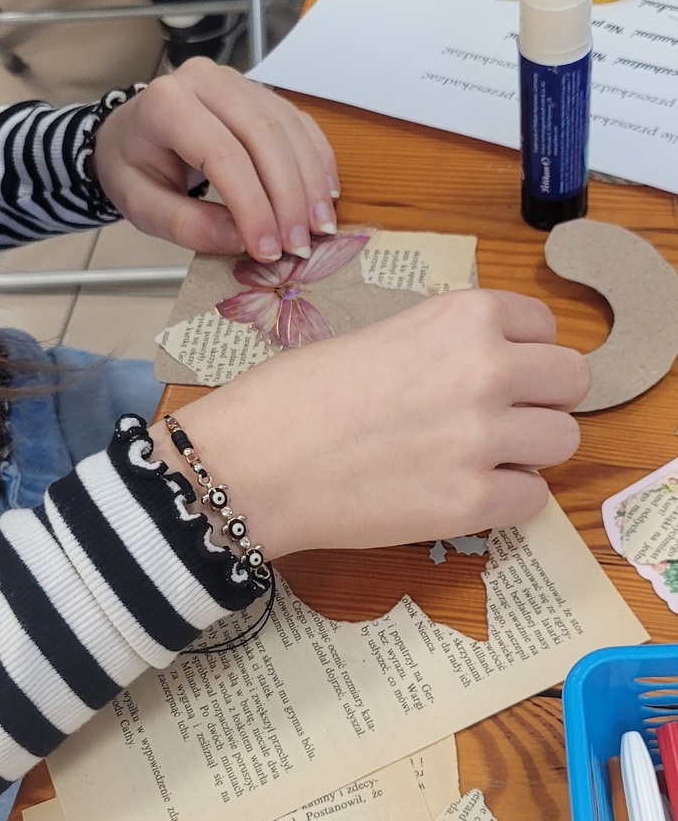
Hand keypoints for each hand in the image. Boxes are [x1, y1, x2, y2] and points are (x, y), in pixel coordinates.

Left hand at [92, 59, 339, 262]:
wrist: (131, 135)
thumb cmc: (134, 169)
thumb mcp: (142, 206)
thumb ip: (186, 224)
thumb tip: (240, 241)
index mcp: (166, 104)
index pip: (222, 154)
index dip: (252, 205)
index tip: (268, 250)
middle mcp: (205, 81)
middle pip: (263, 136)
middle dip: (288, 197)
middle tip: (300, 245)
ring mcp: (237, 82)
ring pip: (287, 128)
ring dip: (309, 182)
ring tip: (319, 228)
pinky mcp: (260, 93)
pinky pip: (299, 122)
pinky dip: (317, 160)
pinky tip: (325, 196)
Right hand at [151, 289, 590, 558]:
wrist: (250, 464)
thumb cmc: (290, 397)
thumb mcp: (375, 339)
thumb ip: (438, 348)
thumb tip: (474, 373)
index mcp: (460, 316)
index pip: (543, 324)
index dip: (522, 351)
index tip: (500, 371)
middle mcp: (486, 369)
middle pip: (572, 381)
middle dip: (540, 399)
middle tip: (499, 418)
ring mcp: (483, 438)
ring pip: (562, 441)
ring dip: (527, 451)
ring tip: (479, 460)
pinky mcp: (470, 503)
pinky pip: (533, 500)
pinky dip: (505, 500)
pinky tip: (462, 494)